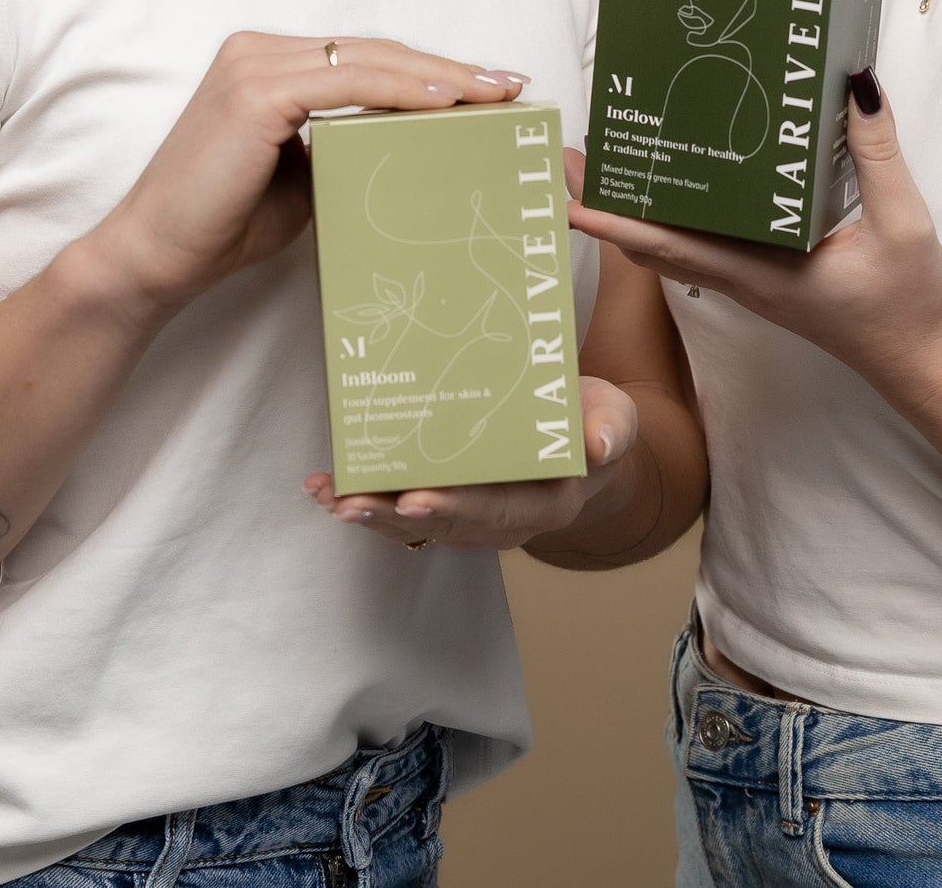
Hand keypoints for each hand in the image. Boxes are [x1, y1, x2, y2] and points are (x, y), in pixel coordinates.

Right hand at [89, 35, 525, 315]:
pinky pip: (349, 84)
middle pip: (376, 51)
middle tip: (510, 84)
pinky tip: (447, 103)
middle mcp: (258, 50)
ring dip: (440, 76)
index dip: (429, 70)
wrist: (155, 258)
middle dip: (449, 68)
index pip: (366, 58)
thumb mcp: (304, 177)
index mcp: (266, 62)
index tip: (488, 87)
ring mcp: (255, 65)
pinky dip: (403, 91)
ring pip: (371, 61)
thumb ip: (346, 147)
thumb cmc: (224, 223)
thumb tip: (415, 144)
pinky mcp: (256, 92)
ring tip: (495, 92)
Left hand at [303, 375, 637, 549]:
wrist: (579, 437)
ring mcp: (470, 515)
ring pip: (414, 522)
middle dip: (393, 515)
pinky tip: (326, 486)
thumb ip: (612, 428)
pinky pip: (402, 505)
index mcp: (544, 505)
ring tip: (328, 496)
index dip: (455, 507)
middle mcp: (502, 522)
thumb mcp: (615, 417)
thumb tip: (602, 443)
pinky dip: (364, 498)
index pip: (496, 512)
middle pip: (443, 524)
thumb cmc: (593, 424)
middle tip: (350, 504)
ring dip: (369, 512)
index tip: (416, 499)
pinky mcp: (446, 499)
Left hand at [564, 76, 941, 410]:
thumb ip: (877, 153)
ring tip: (601, 164)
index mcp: (759, 272)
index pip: (667, 246)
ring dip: (632, 211)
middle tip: (566, 160)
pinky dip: (669, 219)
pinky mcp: (758, 276)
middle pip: (653, 243)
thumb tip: (856, 84)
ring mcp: (746, 280)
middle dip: (606, 206)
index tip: (566, 197)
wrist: (917, 363)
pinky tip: (670, 185)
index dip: (613, 223)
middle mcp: (739, 278)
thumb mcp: (903, 223)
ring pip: (671, 246)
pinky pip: (698, 246)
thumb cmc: (907, 303)